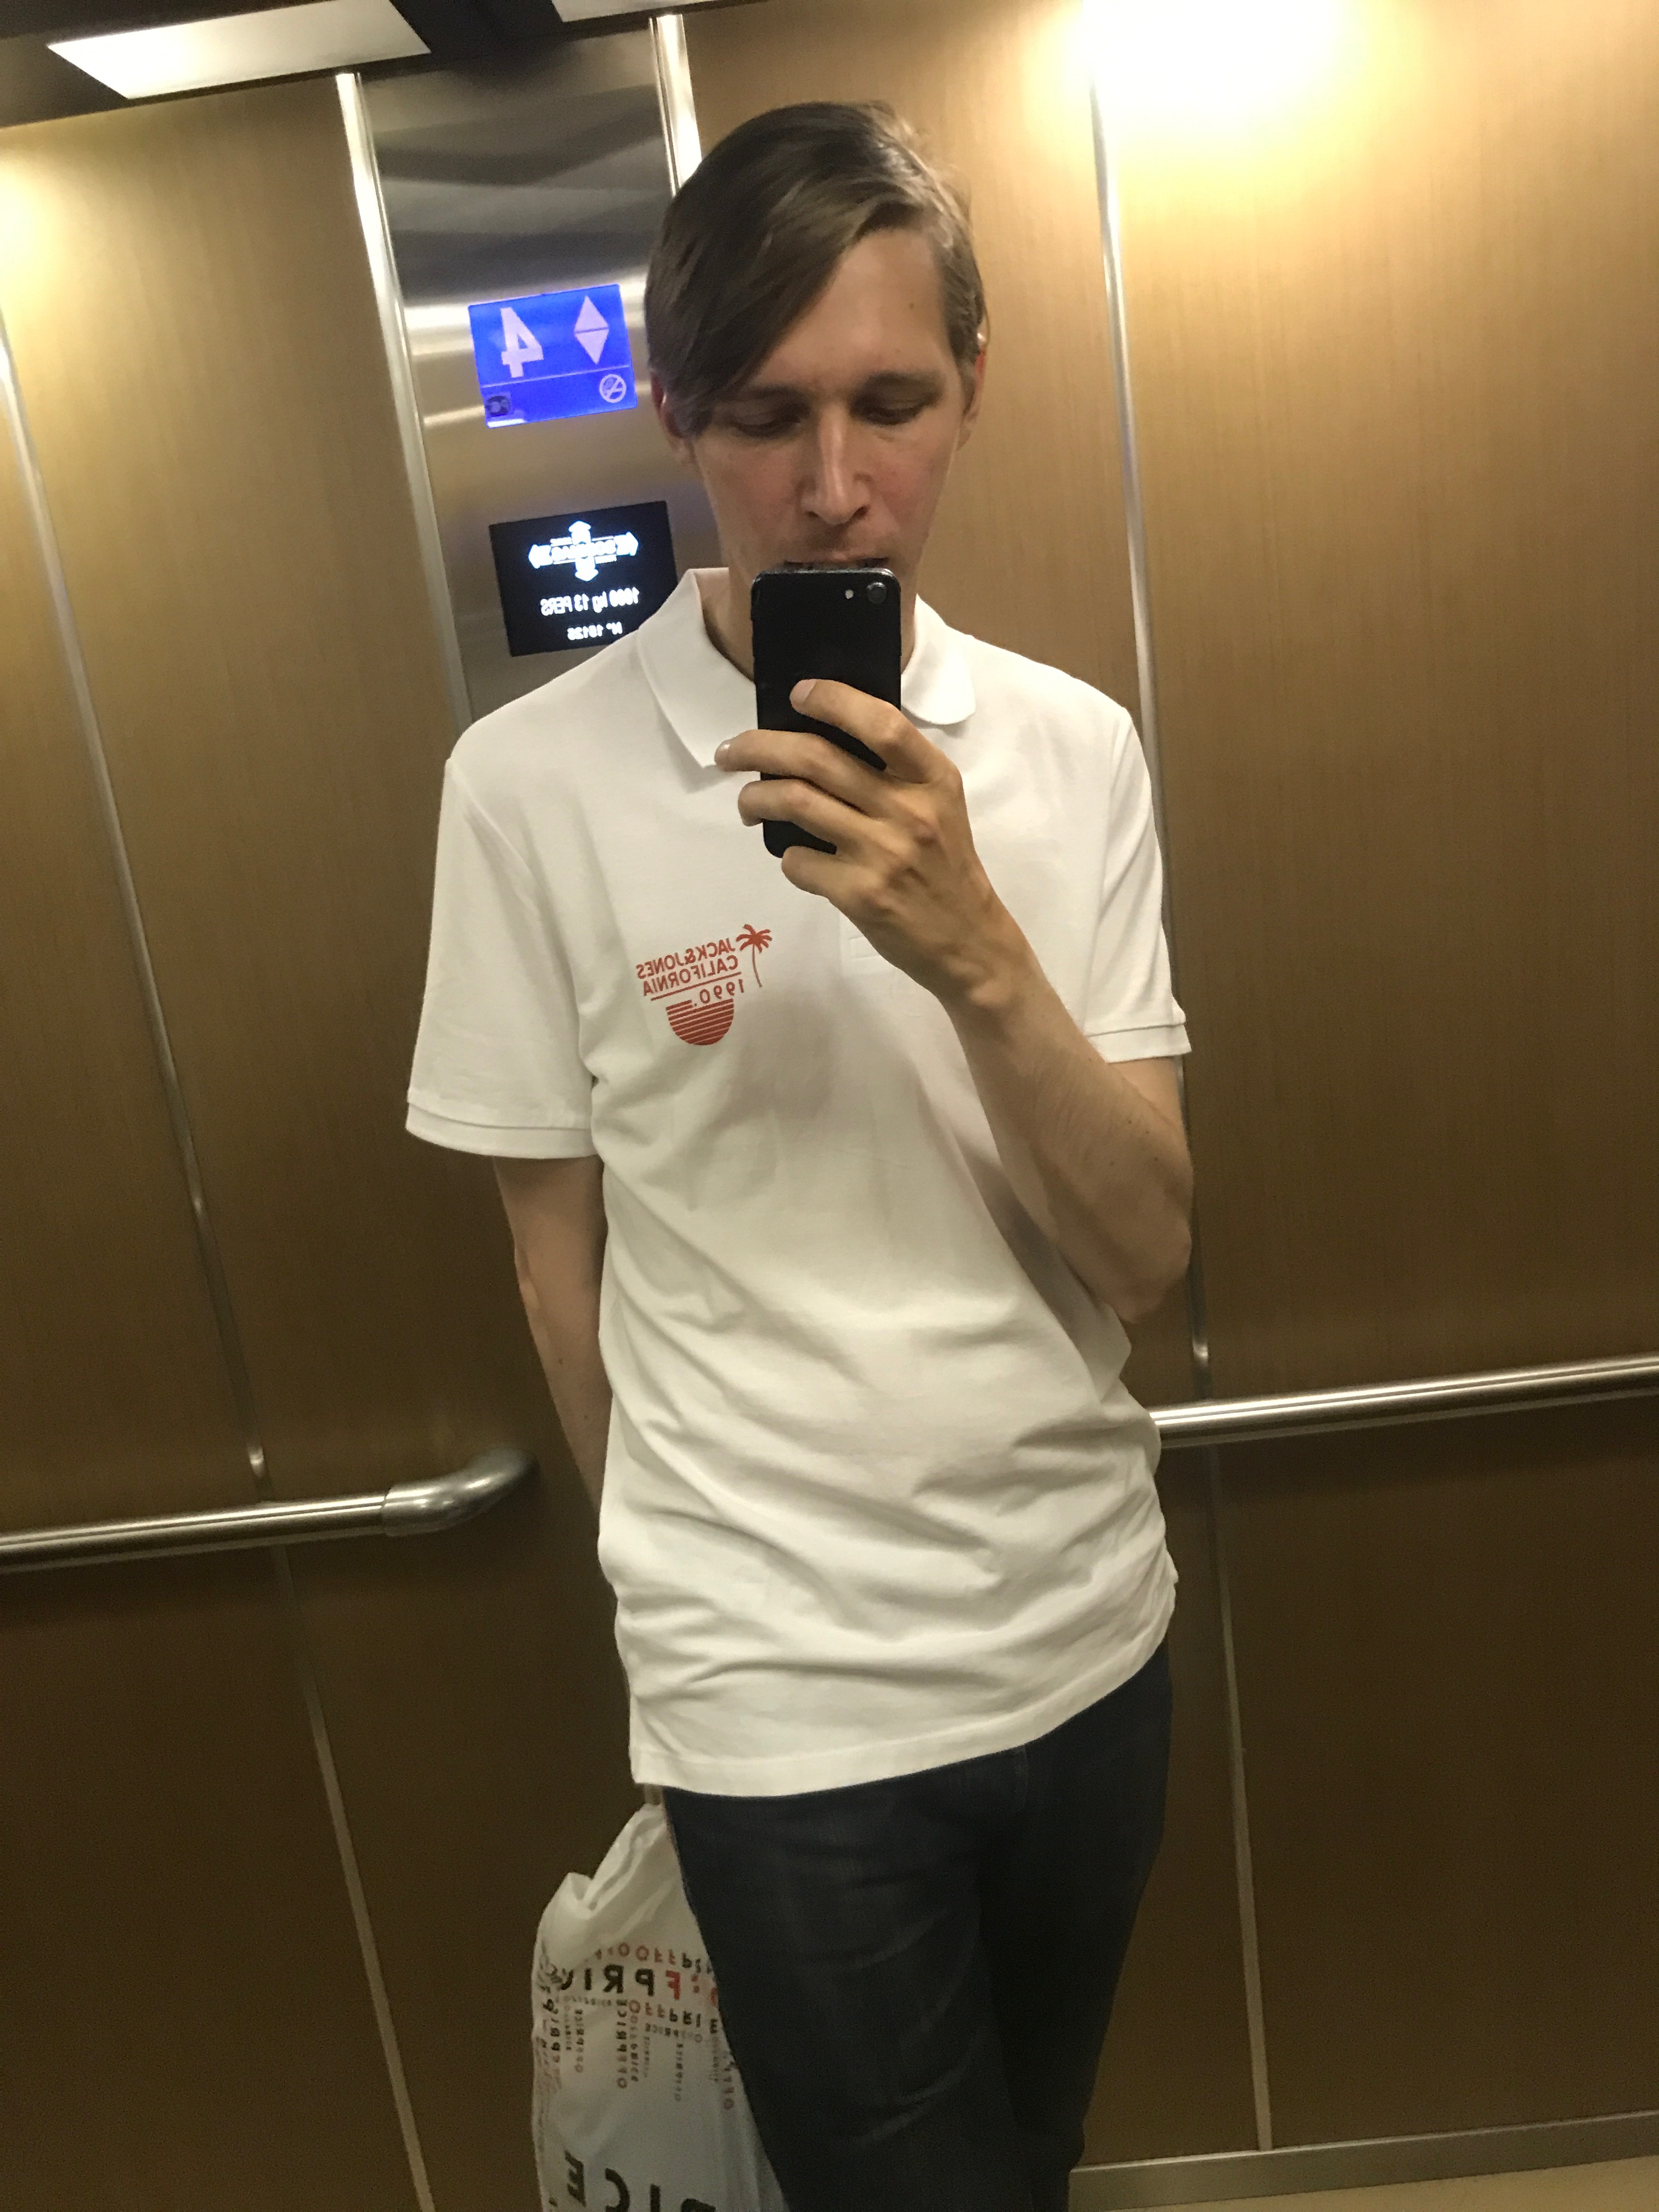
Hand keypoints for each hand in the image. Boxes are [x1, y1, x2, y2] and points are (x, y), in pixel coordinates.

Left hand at [716, 679, 1032, 1006]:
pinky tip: (796, 858)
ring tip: (747, 802)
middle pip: (817, 758)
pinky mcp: (860, 894)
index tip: (797, 696)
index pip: (881, 723)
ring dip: (755, 797)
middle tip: (731, 752)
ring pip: (795, 802)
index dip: (832, 700)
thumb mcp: (940, 806)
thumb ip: (896, 772)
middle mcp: (909, 811)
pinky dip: (787, 857)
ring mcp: (883, 853)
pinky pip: (799, 861)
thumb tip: (823, 737)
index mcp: (933, 779)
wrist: (968, 942)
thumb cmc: (946, 867)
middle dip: (759, 747)